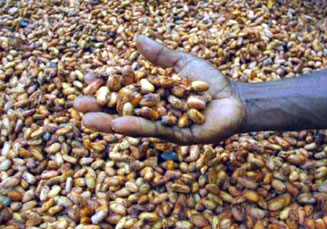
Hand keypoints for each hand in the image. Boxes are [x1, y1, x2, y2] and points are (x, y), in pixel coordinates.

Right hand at [74, 35, 244, 144]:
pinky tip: (119, 125)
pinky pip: (156, 131)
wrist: (235, 99)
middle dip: (101, 107)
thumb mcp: (182, 63)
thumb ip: (160, 55)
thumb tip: (136, 39)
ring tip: (87, 120)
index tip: (86, 79)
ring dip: (110, 121)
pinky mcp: (176, 136)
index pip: (125, 89)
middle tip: (77, 105)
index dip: (107, 85)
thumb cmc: (211, 81)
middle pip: (124, 108)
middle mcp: (156, 110)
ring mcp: (164, 125)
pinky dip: (138, 127)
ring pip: (134, 123)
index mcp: (154, 92)